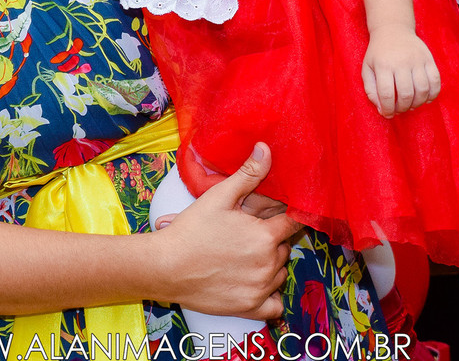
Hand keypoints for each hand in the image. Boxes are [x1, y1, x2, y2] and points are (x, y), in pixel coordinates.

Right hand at [155, 143, 301, 319]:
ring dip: (271, 264)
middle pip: (284, 248)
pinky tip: (255, 284)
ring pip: (280, 273)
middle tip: (249, 234)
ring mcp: (260, 288)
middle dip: (272, 240)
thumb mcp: (219, 197)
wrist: (165, 267)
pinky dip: (270, 295)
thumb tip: (266, 149)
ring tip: (246, 255)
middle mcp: (268, 264)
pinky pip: (276, 305)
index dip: (289, 216)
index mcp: (264, 236)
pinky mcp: (250, 308)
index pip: (294, 223)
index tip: (283, 214)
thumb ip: (248, 174)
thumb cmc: (191, 231)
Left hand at [362, 25, 440, 117]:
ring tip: (411, 104)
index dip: (388, 109)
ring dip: (417, 103)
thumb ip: (371, 90)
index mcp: (383, 65)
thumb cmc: (378, 54)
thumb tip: (382, 109)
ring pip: (422, 89)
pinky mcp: (429, 59)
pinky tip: (424, 98)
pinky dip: (432, 94)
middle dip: (403, 108)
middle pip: (406, 94)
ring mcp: (417, 60)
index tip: (387, 114)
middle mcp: (401, 62)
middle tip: (399, 109)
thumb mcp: (367, 69)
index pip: (387, 94)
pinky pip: (436, 81)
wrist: (393, 30)